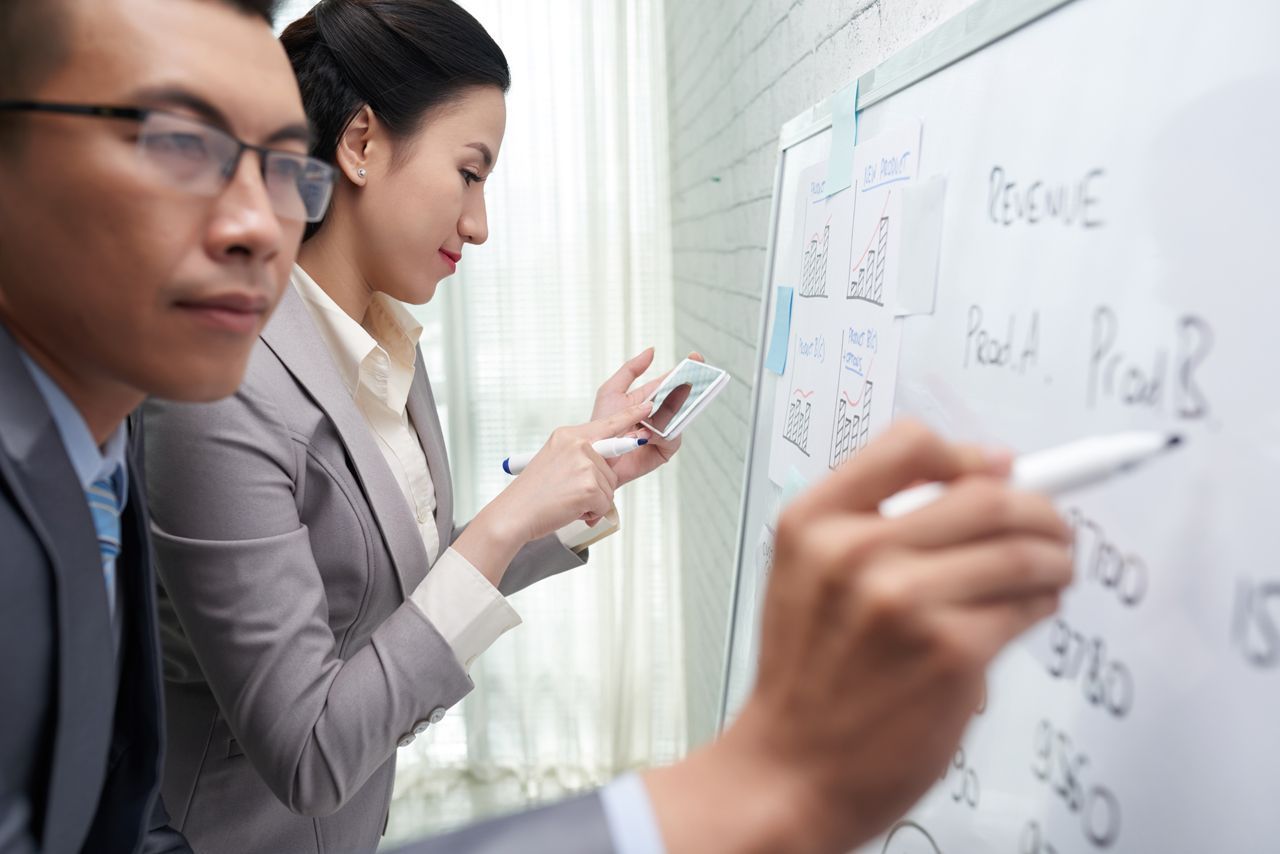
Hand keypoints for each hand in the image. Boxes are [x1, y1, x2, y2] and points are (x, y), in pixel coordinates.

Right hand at [484, 401, 650, 541]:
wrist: (514, 513)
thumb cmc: (533, 493)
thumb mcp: (555, 461)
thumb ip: (581, 456)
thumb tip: (605, 466)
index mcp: (569, 435)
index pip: (608, 423)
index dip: (631, 416)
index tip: (649, 406)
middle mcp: (578, 445)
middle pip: (610, 468)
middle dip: (597, 487)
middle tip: (569, 493)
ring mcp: (585, 464)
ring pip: (609, 488)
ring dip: (593, 501)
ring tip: (567, 501)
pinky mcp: (589, 486)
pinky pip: (605, 504)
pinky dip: (592, 513)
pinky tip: (571, 509)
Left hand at [590, 348, 704, 487]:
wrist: (597, 457)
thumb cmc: (601, 426)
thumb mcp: (611, 391)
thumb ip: (631, 369)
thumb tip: (652, 351)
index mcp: (649, 398)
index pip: (670, 381)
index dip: (684, 369)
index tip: (696, 357)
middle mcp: (659, 415)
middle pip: (681, 397)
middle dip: (692, 384)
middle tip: (702, 373)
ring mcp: (664, 432)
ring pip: (679, 416)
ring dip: (676, 408)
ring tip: (676, 396)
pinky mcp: (665, 450)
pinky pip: (672, 437)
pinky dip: (661, 434)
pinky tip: (646, 434)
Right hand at [644, 422, 1072, 853]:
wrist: (791, 768)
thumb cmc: (807, 677)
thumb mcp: (806, 573)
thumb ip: (869, 523)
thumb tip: (979, 480)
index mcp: (814, 523)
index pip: (908, 444)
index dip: (968, 455)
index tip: (999, 469)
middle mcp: (856, 552)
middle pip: (986, 494)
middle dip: (1039, 508)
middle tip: (1053, 527)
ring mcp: (905, 601)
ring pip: (1020, 550)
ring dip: (1054, 558)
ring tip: (1054, 570)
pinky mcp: (952, 652)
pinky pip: (1026, 607)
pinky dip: (1043, 605)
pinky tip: (1032, 612)